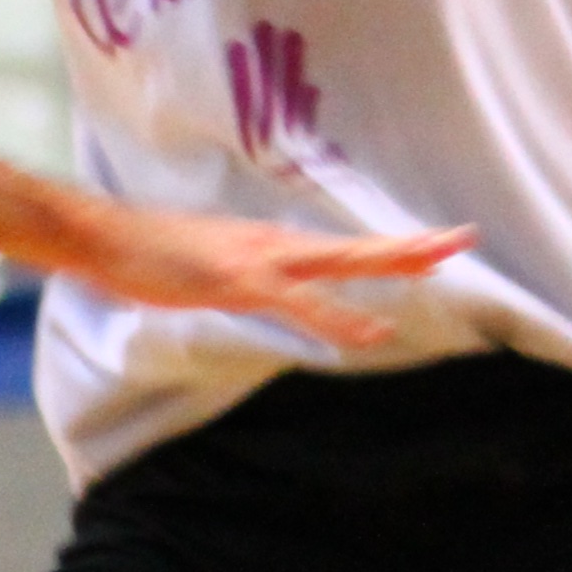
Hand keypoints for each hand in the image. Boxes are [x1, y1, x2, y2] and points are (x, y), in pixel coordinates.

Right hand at [79, 209, 473, 348]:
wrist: (106, 238)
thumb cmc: (152, 254)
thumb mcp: (212, 264)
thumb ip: (248, 275)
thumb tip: (273, 285)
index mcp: (274, 244)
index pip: (347, 247)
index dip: (394, 246)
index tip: (440, 245)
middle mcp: (277, 244)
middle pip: (359, 247)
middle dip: (412, 245)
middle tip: (465, 237)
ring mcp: (259, 260)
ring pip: (340, 263)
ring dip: (389, 264)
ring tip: (436, 264)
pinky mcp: (238, 281)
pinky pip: (299, 303)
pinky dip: (339, 319)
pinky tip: (371, 334)